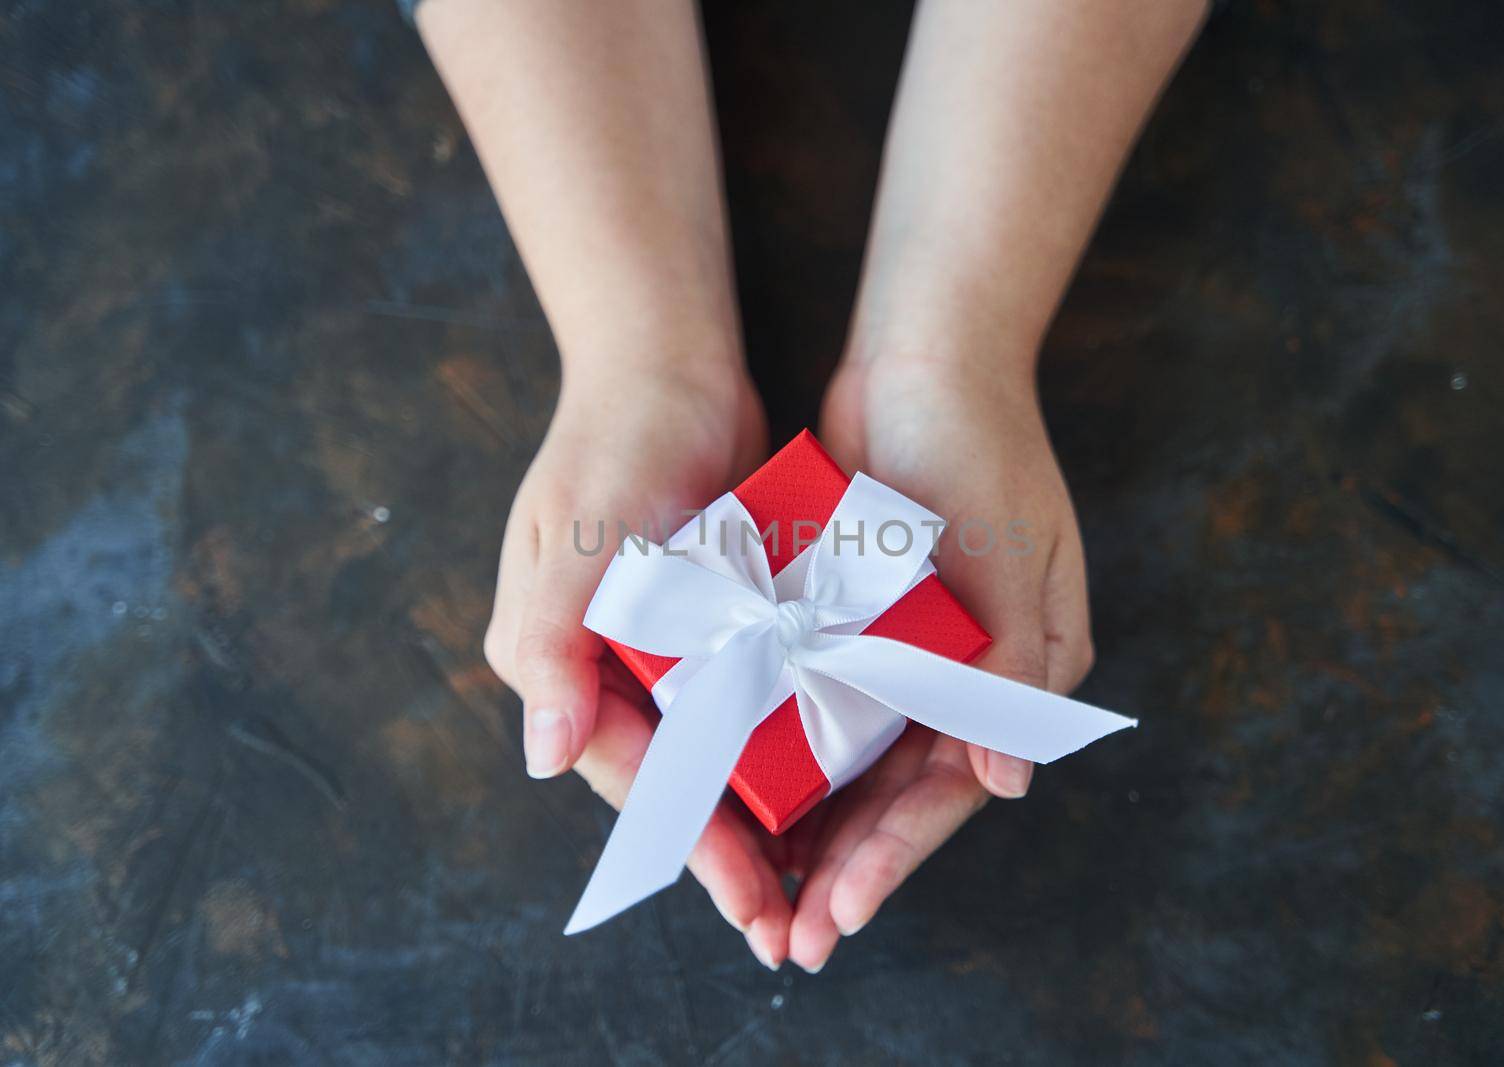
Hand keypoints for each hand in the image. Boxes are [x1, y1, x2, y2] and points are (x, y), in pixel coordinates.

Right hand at [482, 363, 793, 967]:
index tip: (748, 900)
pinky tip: (835, 778)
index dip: (692, 842)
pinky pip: (753, 694)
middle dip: (730, 851)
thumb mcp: (577, 540)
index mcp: (566, 662)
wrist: (667, 365)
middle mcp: (611, 664)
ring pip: (720, 749)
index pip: (635, 774)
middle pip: (679, 777)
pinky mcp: (718, 615)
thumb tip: (548, 759)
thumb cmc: (611, 445)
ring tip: (817, 875)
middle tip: (789, 922)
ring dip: (761, 809)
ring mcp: (668, 642)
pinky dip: (783, 739)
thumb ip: (555, 644)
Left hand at [784, 352, 1095, 970]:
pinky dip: (797, 755)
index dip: (897, 854)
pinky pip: (829, 708)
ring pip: (862, 764)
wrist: (922, 356)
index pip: (955, 785)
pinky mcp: (864, 623)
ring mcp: (917, 650)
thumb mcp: (1009, 555)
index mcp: (1025, 668)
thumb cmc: (979, 446)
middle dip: (850, 865)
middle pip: (905, 792)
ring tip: (766, 896)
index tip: (838, 909)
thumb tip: (1006, 784)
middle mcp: (972, 671)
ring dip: (819, 828)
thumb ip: (1011, 669)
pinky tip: (750, 800)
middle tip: (792, 937)